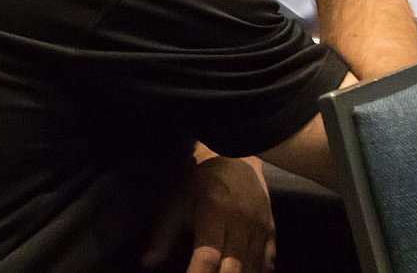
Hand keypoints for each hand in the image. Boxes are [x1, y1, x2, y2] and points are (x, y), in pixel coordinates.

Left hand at [141, 155, 274, 272]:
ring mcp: (259, 227)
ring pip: (252, 269)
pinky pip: (268, 263)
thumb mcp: (176, 201)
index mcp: (214, 211)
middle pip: (233, 269)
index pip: (207, 257)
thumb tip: (145, 264)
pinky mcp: (271, 231)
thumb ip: (162, 235)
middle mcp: (241, 221)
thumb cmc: (200, 180)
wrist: (236, 155)